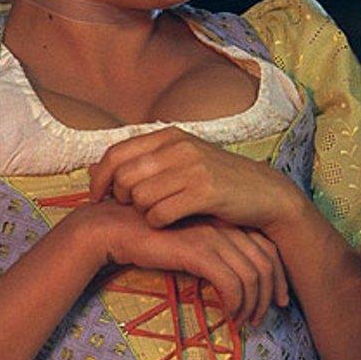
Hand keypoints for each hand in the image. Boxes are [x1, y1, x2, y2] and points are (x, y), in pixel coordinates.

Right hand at [67, 201, 289, 325]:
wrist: (116, 229)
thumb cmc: (150, 241)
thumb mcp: (189, 245)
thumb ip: (212, 254)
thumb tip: (234, 283)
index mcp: (225, 220)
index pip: (268, 247)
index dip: (279, 275)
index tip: (279, 299)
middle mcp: (224, 224)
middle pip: (267, 261)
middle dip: (271, 293)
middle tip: (266, 317)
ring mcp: (212, 236)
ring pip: (253, 274)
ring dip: (253, 304)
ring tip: (244, 322)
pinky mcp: (198, 251)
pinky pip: (231, 282)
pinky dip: (236, 303)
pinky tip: (230, 316)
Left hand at [88, 127, 301, 231]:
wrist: (266, 194)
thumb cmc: (219, 181)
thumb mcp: (183, 160)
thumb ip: (145, 160)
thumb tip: (94, 169)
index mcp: (171, 136)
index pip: (116, 153)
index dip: (99, 179)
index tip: (97, 198)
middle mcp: (180, 147)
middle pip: (124, 177)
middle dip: (122, 199)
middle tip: (134, 210)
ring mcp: (193, 168)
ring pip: (140, 198)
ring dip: (143, 213)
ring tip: (159, 215)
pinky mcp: (205, 193)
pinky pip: (160, 214)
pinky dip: (159, 224)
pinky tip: (172, 222)